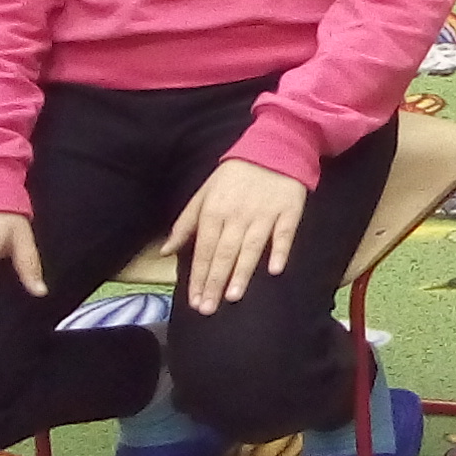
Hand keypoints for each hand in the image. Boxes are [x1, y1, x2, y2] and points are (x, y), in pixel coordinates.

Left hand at [163, 158, 309, 314]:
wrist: (275, 146)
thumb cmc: (235, 174)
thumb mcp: (204, 193)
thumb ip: (186, 223)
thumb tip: (166, 251)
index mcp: (214, 211)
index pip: (204, 250)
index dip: (198, 276)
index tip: (194, 300)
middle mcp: (238, 215)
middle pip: (224, 253)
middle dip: (215, 282)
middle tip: (208, 308)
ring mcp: (265, 213)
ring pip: (251, 247)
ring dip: (241, 272)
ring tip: (233, 296)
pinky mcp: (289, 210)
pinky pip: (284, 234)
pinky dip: (280, 250)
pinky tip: (275, 269)